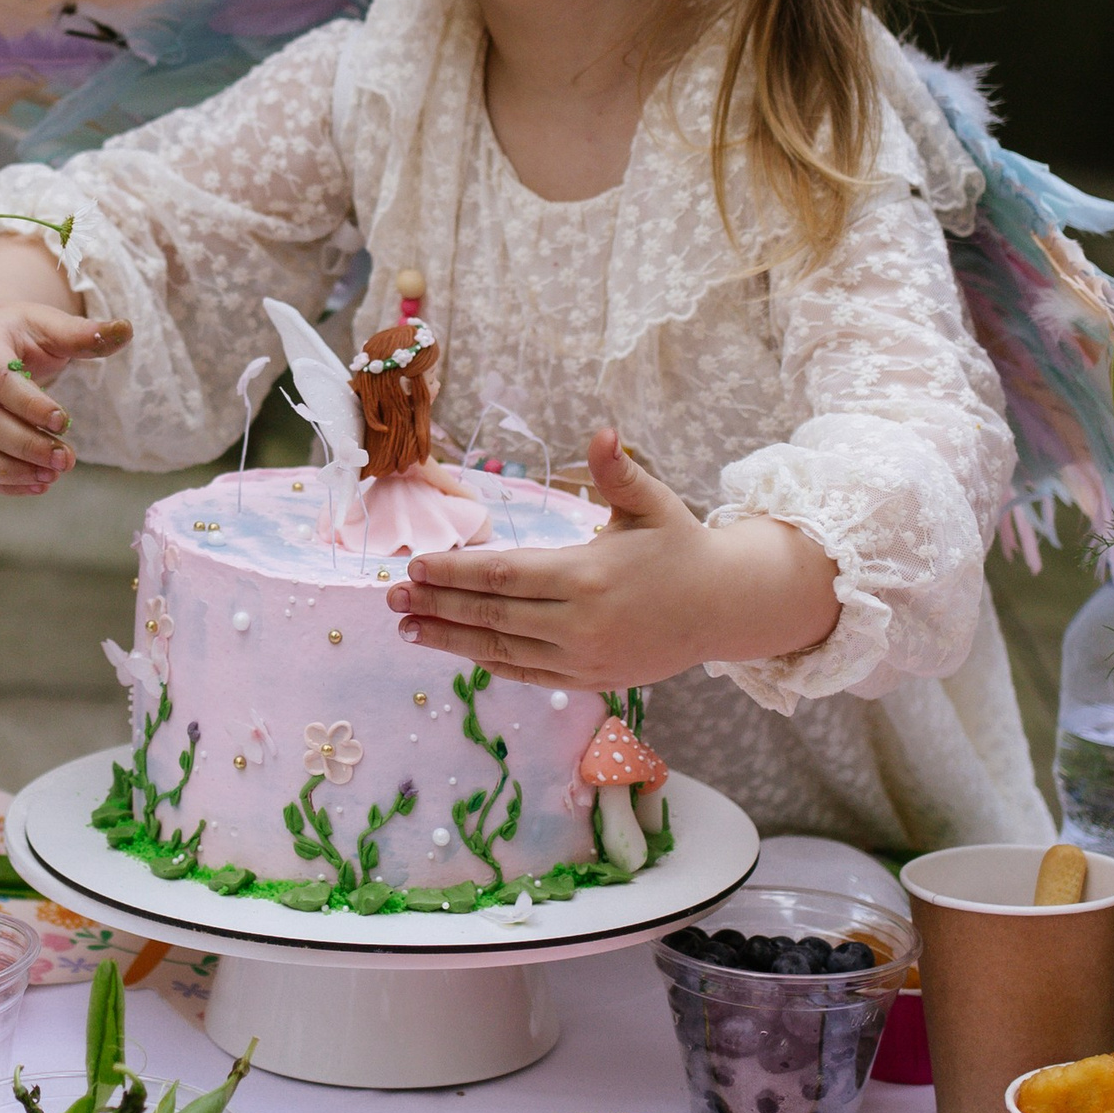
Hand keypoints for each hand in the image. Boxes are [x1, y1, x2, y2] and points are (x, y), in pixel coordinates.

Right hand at [0, 293, 132, 495]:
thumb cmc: (22, 333)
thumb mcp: (51, 325)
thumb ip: (84, 334)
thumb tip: (125, 330)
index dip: (29, 404)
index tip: (64, 422)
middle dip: (25, 444)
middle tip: (65, 460)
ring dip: (10, 470)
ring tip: (51, 477)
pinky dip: (1, 482)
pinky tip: (36, 484)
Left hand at [384, 428, 840, 688]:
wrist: (722, 609)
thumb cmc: (681, 547)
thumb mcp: (652, 503)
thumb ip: (618, 471)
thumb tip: (601, 432)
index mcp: (589, 574)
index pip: (504, 574)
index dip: (455, 571)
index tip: (416, 564)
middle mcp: (581, 622)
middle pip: (492, 614)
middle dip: (437, 604)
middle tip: (391, 596)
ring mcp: (584, 657)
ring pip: (502, 649)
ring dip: (451, 637)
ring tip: (407, 627)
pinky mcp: (590, 680)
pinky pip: (527, 673)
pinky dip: (489, 661)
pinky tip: (458, 649)